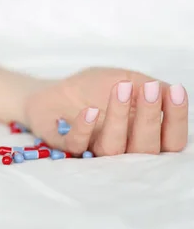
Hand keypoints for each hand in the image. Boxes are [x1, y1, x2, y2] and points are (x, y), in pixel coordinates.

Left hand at [23, 67, 188, 155]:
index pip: (171, 139)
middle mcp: (122, 147)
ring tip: (120, 89)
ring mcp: (94, 149)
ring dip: (119, 119)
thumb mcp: (123, 78)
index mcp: (142, 134)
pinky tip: (89, 110)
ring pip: (113, 149)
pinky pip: (78, 146)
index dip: (177, 119)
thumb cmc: (91, 88)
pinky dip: (84, 128)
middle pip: (146, 149)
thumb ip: (146, 86)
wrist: (52, 91)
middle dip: (150, 118)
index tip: (176, 91)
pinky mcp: (67, 147)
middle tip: (149, 90)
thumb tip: (169, 91)